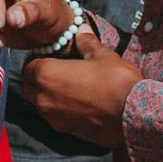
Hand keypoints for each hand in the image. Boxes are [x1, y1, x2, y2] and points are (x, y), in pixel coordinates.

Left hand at [21, 34, 140, 147]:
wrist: (133, 115)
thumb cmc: (116, 81)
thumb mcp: (102, 56)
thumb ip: (87, 44)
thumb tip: (81, 31)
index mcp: (46, 74)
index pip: (28, 66)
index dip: (38, 61)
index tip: (50, 58)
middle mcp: (43, 98)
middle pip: (29, 87)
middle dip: (38, 80)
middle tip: (57, 73)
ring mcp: (53, 117)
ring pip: (40, 104)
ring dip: (47, 96)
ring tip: (69, 88)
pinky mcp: (65, 130)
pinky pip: (55, 117)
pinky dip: (60, 110)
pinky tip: (78, 104)